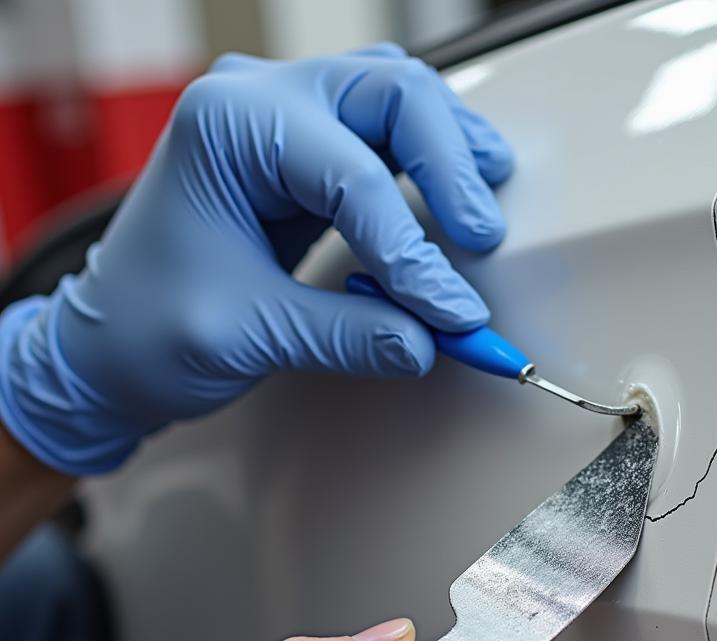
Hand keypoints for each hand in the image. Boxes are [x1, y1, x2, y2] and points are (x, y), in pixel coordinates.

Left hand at [0, 44, 512, 474]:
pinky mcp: (306, 158)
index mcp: (229, 127)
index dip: (412, 250)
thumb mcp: (249, 335)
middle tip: (480, 236)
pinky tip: (456, 198)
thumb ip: (348, 335)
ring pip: (397, 101)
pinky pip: (384, 138)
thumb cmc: (148, 329)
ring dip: (449, 151)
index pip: (352, 175)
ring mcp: (285, 123)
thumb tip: (428, 342)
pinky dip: (428, 166)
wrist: (109, 344)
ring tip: (482, 206)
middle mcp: (259, 103)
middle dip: (447, 166)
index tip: (451, 314)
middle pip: (390, 94)